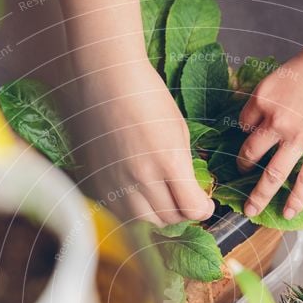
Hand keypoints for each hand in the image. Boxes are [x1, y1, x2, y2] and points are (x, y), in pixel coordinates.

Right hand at [78, 60, 213, 225]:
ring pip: (144, 222)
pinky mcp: (98, 184)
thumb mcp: (179, 131)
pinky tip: (137, 194)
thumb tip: (191, 193)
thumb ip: (185, 167)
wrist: (104, 80)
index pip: (192, 208)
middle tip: (183, 200)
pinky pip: (120, 213)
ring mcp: (116, 184)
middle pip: (169, 219)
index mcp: (168, 161)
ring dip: (157, 216)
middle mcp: (141, 178)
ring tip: (161, 199)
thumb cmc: (146, 97)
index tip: (204, 204)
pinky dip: (133, 211)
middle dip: (182, 213)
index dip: (203, 209)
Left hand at [236, 28, 302, 218]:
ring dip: (259, 196)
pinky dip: (296, 200)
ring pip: (273, 174)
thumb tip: (262, 112)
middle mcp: (276, 120)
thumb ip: (272, 95)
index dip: (245, 133)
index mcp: (263, 97)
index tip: (246, 142)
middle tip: (237, 181)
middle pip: (251, 152)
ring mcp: (299, 137)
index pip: (244, 123)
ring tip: (250, 211)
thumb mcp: (285, 70)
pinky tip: (287, 214)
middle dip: (242, 169)